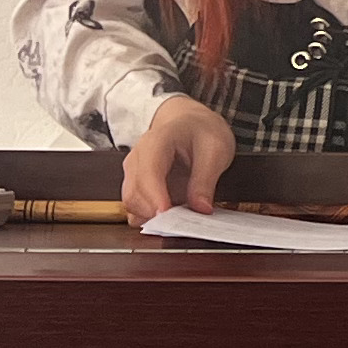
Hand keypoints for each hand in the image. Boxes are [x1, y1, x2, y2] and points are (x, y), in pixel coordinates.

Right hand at [121, 96, 235, 225]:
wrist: (190, 123)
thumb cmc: (202, 132)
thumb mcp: (216, 149)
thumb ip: (206, 179)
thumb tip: (201, 209)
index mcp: (157, 141)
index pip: (149, 172)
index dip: (155, 198)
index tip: (167, 217)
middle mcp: (137, 157)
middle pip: (135, 194)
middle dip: (155, 213)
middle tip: (184, 224)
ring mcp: (133, 171)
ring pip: (131, 204)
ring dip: (152, 217)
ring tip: (181, 218)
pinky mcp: (135, 185)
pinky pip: (135, 208)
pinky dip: (149, 217)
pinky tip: (171, 216)